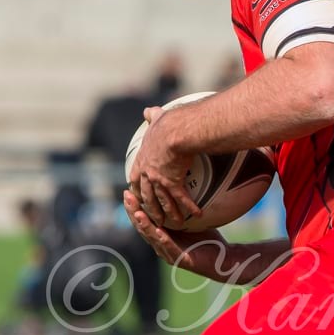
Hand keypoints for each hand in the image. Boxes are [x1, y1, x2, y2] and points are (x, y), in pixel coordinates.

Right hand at [124, 190, 229, 279]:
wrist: (221, 259)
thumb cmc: (206, 239)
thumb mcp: (190, 221)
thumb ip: (180, 208)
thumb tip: (177, 187)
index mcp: (161, 235)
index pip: (144, 219)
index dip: (134, 207)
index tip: (128, 191)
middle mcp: (161, 245)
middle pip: (143, 227)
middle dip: (134, 211)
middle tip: (127, 196)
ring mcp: (169, 254)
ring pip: (153, 238)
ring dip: (145, 225)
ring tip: (138, 213)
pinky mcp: (180, 260)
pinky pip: (171, 249)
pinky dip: (164, 241)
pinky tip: (160, 233)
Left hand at [129, 106, 201, 229]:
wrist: (175, 132)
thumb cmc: (167, 124)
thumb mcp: (157, 119)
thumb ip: (152, 116)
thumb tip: (149, 110)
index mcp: (143, 160)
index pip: (135, 178)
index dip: (136, 189)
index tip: (137, 195)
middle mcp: (148, 173)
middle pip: (146, 196)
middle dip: (149, 209)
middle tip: (153, 218)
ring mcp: (159, 180)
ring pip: (161, 203)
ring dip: (167, 214)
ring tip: (173, 223)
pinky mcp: (173, 184)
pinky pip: (182, 200)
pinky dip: (189, 208)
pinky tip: (198, 214)